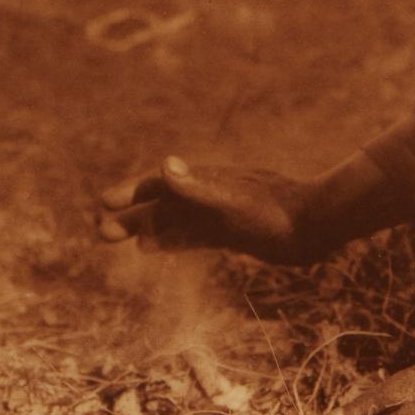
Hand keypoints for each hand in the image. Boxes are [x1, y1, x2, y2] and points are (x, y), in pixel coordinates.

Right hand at [98, 157, 321, 263]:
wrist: (315, 225)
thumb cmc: (276, 212)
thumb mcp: (232, 200)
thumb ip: (198, 187)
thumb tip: (165, 165)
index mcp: (207, 181)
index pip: (161, 185)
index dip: (132, 194)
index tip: (104, 203)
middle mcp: (210, 194)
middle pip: (163, 204)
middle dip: (132, 215)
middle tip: (99, 231)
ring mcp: (220, 213)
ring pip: (174, 221)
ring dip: (146, 228)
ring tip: (116, 238)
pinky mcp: (232, 231)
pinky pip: (193, 235)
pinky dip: (171, 240)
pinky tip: (153, 248)